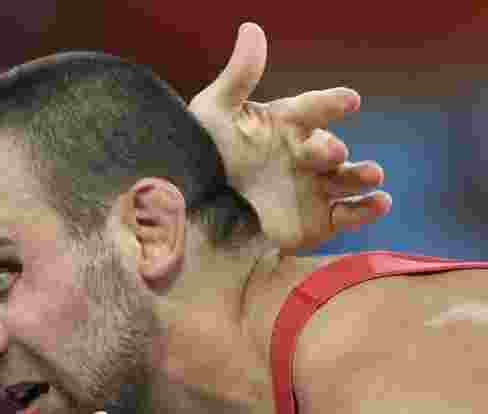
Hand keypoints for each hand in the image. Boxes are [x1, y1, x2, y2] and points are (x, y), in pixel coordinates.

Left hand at [189, 23, 391, 251]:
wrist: (196, 213)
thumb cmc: (203, 157)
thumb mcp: (214, 114)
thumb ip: (239, 76)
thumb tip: (252, 28)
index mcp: (286, 124)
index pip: (314, 108)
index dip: (331, 104)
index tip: (348, 101)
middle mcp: (305, 153)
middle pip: (329, 147)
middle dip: (331, 148)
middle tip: (329, 151)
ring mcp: (315, 186)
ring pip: (348, 178)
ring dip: (363, 175)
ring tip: (372, 175)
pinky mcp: (319, 221)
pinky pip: (349, 214)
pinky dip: (368, 209)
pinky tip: (381, 202)